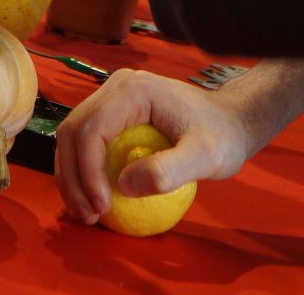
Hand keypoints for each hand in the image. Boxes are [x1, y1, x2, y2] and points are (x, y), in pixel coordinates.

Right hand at [55, 69, 257, 224]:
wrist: (231, 121)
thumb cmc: (222, 136)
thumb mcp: (205, 157)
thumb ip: (168, 172)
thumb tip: (124, 185)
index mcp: (134, 90)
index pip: (92, 129)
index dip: (88, 172)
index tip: (102, 207)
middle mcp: (117, 87)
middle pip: (74, 131)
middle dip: (72, 177)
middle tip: (88, 216)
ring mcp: (113, 97)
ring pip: (73, 136)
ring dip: (72, 177)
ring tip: (86, 213)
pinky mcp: (115, 113)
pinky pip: (86, 141)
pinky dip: (82, 171)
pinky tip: (92, 199)